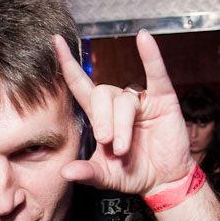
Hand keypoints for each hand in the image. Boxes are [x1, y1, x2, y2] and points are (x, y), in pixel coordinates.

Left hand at [55, 30, 193, 196]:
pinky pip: (156, 74)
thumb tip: (65, 172)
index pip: (80, 84)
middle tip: (107, 143)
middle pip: (101, 94)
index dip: (68, 65)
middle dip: (102, 120)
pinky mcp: (162, 100)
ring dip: (122, 125)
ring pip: (123, 101)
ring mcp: (139, 100)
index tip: (56, 42)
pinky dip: (151, 56)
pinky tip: (144, 39)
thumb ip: (86, 172)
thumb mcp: (104, 176)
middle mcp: (117, 104)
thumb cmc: (132, 174)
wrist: (163, 181)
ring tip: (123, 148)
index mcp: (100, 116)